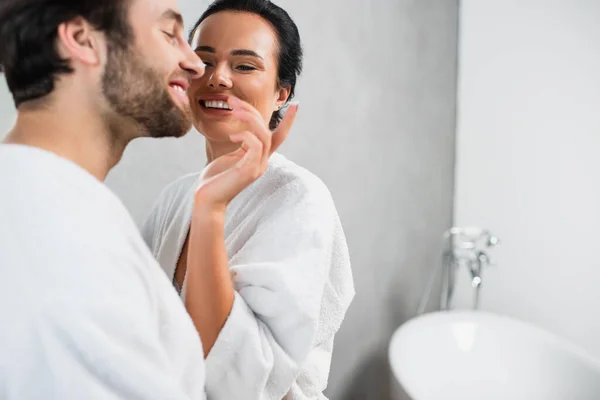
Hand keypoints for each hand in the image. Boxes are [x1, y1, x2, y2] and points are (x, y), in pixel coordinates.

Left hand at [193, 97, 298, 213]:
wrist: (206, 199)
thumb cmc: (214, 179)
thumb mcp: (229, 157)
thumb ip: (240, 146)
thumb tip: (240, 132)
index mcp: (259, 158)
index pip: (279, 137)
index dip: (288, 122)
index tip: (295, 105)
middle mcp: (262, 162)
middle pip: (267, 130)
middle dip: (251, 111)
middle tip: (233, 101)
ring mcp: (257, 167)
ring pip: (264, 135)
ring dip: (249, 119)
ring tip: (232, 110)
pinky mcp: (249, 171)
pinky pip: (256, 146)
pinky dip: (245, 136)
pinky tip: (232, 138)